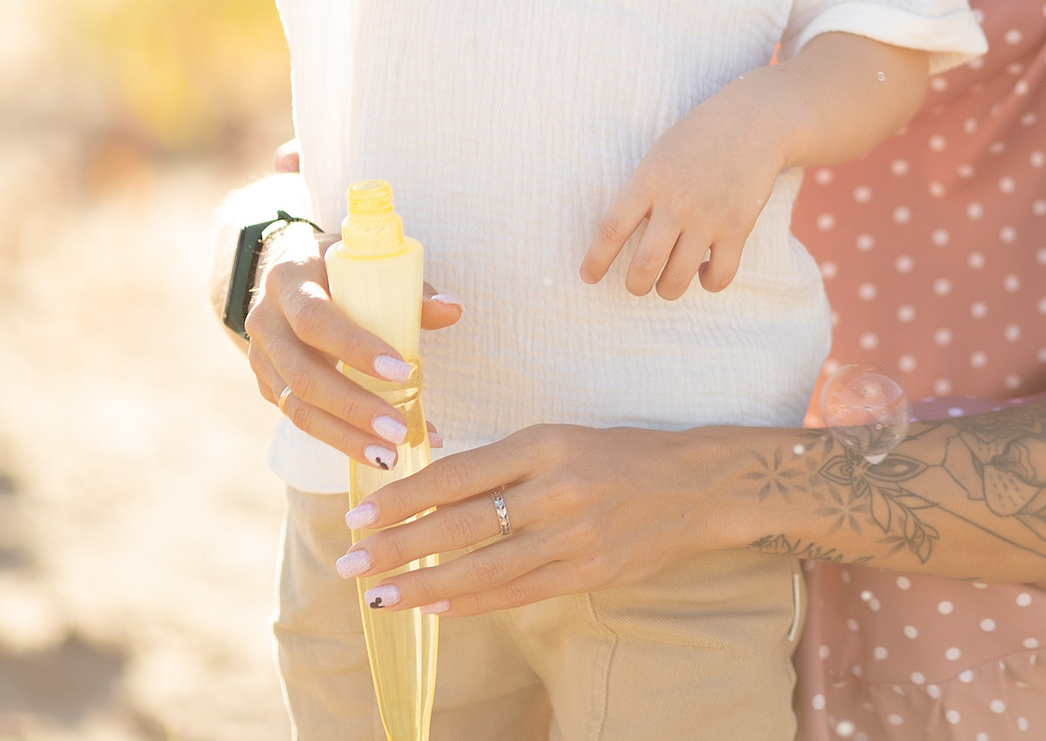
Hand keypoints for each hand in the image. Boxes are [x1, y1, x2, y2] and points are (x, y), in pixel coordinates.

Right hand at [244, 143, 463, 469]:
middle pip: (303, 375)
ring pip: (296, 408)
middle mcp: (265, 320)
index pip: (315, 319)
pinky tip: (379, 450)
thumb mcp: (365, 264)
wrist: (283, 274)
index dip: (355, 348)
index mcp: (289, 280)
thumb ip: (408, 289)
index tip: (402, 371)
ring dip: (344, 437)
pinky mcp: (266, 385)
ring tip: (388, 456)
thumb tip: (452, 310)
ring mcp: (260, 357)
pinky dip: (341, 438)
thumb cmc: (336, 268)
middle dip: (353, 407)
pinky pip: (301, 419)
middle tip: (398, 431)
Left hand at [335, 424, 743, 615]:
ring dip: (423, 585)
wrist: (695, 486)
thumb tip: (432, 491)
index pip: (455, 476)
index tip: (359, 514)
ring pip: (481, 569)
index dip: (402, 499)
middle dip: (397, 548)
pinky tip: (434, 608)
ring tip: (380, 597)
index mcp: (541, 444)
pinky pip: (515, 593)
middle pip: (459, 526)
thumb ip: (501, 464)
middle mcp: (554, 491)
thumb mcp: (558, 438)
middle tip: (350, 564)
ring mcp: (572, 538)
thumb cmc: (617, 455)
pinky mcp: (587, 574)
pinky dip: (471, 603)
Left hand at [579, 73, 785, 298]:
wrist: (753, 122)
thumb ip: (642, 193)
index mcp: (650, 179)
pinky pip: (720, 275)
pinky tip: (703, 271)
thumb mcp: (659, 156)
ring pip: (678, 278)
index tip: (588, 276)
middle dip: (635, 285)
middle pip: (644, 263)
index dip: (596, 259)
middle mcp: (677, 202)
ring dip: (667, 290)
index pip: (612, 228)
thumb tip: (622, 237)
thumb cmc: (698, 139)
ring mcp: (709, 217)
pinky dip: (708, 283)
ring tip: (667, 284)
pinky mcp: (738, 228)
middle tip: (636, 285)